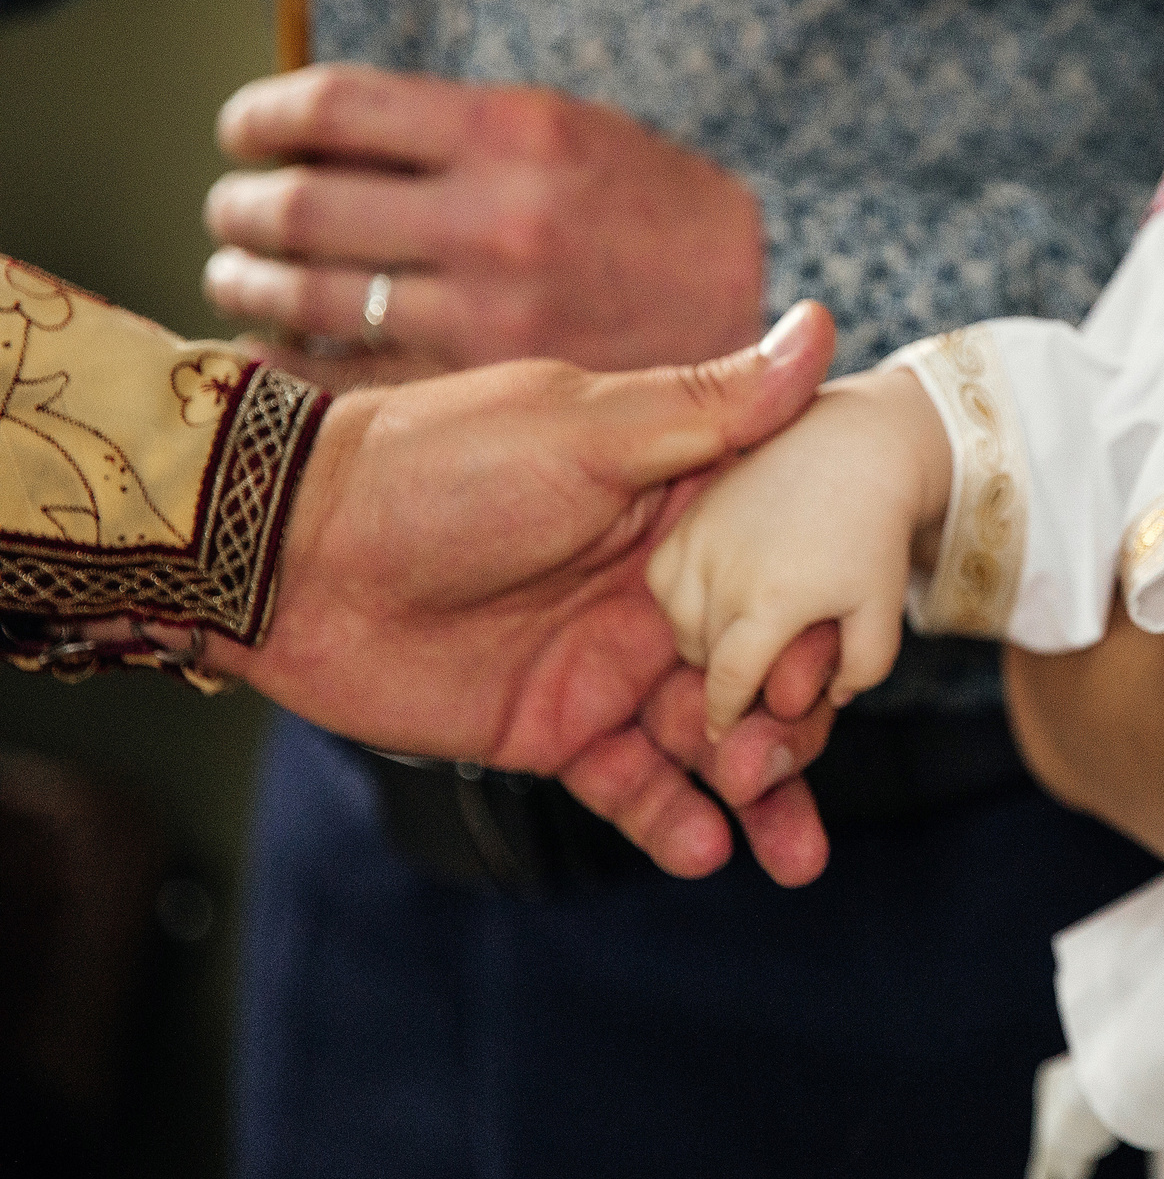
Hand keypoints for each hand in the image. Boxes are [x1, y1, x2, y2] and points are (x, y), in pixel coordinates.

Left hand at [202, 65, 764, 388]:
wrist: (752, 323)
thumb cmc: (654, 219)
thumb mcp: (584, 134)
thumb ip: (467, 128)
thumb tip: (324, 125)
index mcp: (515, 131)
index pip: (330, 107)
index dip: (263, 116)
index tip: (245, 132)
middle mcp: (495, 217)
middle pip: (301, 203)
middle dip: (242, 207)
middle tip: (234, 213)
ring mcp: (486, 311)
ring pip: (307, 293)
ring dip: (250, 283)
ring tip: (243, 277)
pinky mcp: (484, 386)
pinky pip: (344, 372)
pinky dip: (289, 361)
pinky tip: (274, 348)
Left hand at [202, 303, 843, 884]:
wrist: (291, 552)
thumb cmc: (440, 466)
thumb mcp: (589, 427)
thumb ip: (711, 406)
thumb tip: (821, 326)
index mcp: (679, 504)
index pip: (786, 560)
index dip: (828, 612)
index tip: (857, 658)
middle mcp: (659, 587)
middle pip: (762, 664)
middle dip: (801, 723)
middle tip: (811, 757)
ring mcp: (609, 663)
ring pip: (711, 739)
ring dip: (758, 792)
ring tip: (794, 852)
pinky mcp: (555, 731)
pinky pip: (631, 787)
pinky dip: (673, 822)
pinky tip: (708, 852)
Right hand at [650, 367, 953, 737]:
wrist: (855, 449)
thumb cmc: (874, 534)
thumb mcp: (882, 607)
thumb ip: (864, 667)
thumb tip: (829, 699)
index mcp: (771, 603)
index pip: (728, 682)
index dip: (725, 712)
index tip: (724, 726)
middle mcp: (725, 572)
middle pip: (702, 654)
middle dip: (723, 672)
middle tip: (752, 672)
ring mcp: (700, 539)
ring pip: (676, 619)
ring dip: (700, 636)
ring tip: (740, 631)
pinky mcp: (689, 515)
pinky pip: (664, 578)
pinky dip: (681, 595)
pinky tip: (718, 592)